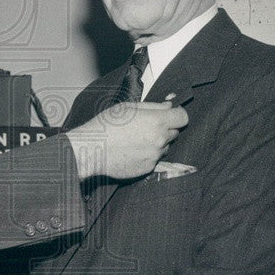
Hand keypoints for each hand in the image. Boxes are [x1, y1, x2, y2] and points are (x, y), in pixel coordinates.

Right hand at [66, 101, 187, 180]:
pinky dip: (147, 154)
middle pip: (175, 132)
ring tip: (136, 139)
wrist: (91, 150)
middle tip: (146, 126)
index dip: (177, 114)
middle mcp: (159, 139)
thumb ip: (152, 106)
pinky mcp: (148, 168)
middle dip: (165, 128)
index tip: (171, 114)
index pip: (183, 117)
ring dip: (157, 142)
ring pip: (165, 146)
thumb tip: (168, 106)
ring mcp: (155, 155)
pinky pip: (155, 159)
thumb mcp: (128, 107)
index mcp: (157, 121)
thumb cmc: (105, 126)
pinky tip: (132, 150)